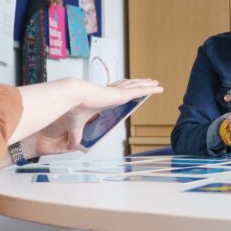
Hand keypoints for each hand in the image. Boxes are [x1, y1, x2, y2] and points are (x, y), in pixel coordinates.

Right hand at [34, 78, 161, 154]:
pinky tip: (158, 88)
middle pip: (129, 86)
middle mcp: (111, 93)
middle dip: (138, 84)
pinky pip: (140, 91)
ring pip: (136, 87)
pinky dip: (150, 90)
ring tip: (155, 83)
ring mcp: (118, 92)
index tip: (128, 91)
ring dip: (147, 85)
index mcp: (101, 98)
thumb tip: (72, 147)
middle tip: (147, 82)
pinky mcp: (122, 94)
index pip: (115, 93)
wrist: (73, 97)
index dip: (123, 90)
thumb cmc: (73, 109)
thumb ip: (76, 136)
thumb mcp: (76, 127)